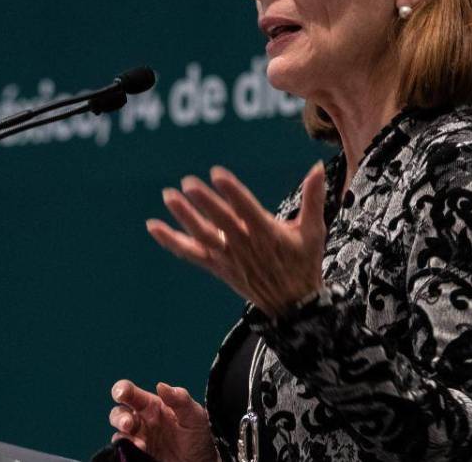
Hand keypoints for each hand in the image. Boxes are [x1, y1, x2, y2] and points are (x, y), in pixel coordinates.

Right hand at [109, 379, 216, 461]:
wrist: (205, 461)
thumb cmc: (200, 434)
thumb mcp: (194, 415)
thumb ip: (180, 399)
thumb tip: (160, 385)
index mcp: (152, 405)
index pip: (131, 393)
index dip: (122, 390)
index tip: (121, 393)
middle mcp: (142, 421)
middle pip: (119, 413)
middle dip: (120, 417)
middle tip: (128, 424)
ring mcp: (140, 439)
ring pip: (119, 433)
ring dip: (122, 435)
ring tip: (139, 444)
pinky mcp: (140, 456)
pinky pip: (125, 451)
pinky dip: (126, 450)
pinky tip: (139, 451)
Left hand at [146, 162, 326, 317]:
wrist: (293, 305)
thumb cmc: (303, 263)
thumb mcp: (313, 230)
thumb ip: (314, 197)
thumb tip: (318, 167)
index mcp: (267, 233)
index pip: (246, 209)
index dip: (232, 192)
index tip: (217, 174)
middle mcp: (245, 245)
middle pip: (221, 221)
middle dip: (204, 202)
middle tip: (188, 183)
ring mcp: (228, 257)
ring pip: (203, 235)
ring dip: (184, 216)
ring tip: (169, 196)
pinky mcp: (217, 266)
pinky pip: (190, 253)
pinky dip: (171, 241)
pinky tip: (154, 226)